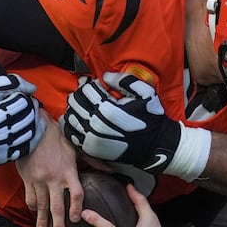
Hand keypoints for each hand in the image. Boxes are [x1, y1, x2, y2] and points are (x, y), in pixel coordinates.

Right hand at [16, 110, 82, 226]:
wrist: (32, 130)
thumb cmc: (56, 137)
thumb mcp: (76, 146)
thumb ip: (93, 160)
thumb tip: (111, 168)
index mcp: (68, 171)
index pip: (76, 194)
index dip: (76, 208)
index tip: (77, 219)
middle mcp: (53, 178)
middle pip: (57, 206)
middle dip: (58, 224)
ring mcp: (39, 180)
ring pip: (41, 205)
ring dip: (42, 220)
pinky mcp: (28, 179)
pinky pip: (30, 197)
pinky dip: (32, 206)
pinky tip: (34, 212)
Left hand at [62, 72, 210, 181]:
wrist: (157, 146)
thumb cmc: (152, 119)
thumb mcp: (145, 93)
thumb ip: (124, 80)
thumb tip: (105, 76)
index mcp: (108, 109)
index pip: (86, 90)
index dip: (88, 83)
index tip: (93, 83)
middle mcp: (97, 125)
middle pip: (75, 102)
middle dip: (79, 95)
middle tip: (86, 93)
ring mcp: (92, 138)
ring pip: (70, 118)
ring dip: (73, 109)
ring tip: (81, 105)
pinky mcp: (91, 149)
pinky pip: (72, 135)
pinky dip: (71, 125)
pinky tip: (78, 120)